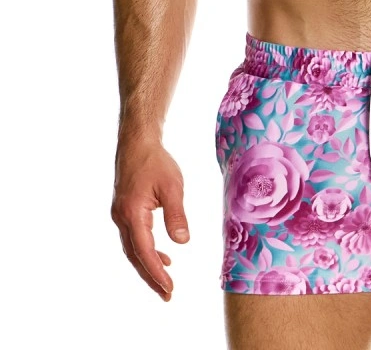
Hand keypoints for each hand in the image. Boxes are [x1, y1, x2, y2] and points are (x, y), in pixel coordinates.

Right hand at [110, 137, 189, 301]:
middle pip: (135, 256)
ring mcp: (120, 215)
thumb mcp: (173, 186)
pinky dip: (145, 250)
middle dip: (151, 276)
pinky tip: (161, 253)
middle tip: (167, 294)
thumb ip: (176, 215)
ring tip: (166, 278)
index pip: (144, 251)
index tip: (169, 288)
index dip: (157, 272)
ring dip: (148, 264)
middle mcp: (121, 218)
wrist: (137, 143)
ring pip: (132, 248)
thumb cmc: (156, 161)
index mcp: (132, 214)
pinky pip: (133, 237)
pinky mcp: (124, 210)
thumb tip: (182, 242)